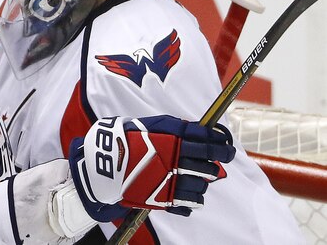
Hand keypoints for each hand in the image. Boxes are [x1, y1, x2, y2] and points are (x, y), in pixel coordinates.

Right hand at [68, 115, 234, 221]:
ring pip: (200, 187)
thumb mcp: (152, 124)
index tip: (226, 149)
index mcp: (173, 140)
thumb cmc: (128, 138)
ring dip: (202, 183)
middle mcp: (174, 161)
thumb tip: (201, 131)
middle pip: (208, 167)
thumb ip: (178, 128)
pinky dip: (192, 200)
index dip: (222, 146)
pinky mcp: (161, 199)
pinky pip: (188, 204)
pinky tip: (188, 193)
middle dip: (212, 166)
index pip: (208, 143)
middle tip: (211, 165)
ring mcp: (168, 182)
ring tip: (196, 179)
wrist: (102, 163)